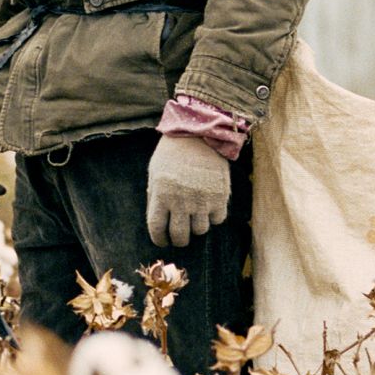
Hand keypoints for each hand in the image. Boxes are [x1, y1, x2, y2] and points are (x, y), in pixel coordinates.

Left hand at [145, 132, 231, 247]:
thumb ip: (155, 196)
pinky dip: (213, 218)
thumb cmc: (172, 152)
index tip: (163, 241)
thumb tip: (160, 219)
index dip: (159, 239)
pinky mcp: (220, 196)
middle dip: (179, 240)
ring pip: (200, 230)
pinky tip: (209, 209)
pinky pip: (218, 219)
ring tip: (196, 218)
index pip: (157, 229)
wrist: (199, 133)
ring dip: (197, 227)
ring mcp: (202, 200)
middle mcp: (181, 201)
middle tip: (180, 237)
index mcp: (161, 195)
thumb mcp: (155, 172)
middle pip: (180, 236)